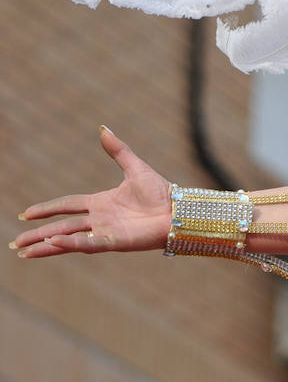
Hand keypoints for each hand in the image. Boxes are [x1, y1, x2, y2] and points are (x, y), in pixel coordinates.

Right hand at [10, 127, 171, 257]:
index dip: (47, 209)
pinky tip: (53, 244)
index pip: (67, 206)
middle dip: (39, 235)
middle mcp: (100, 219)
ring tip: (25, 252)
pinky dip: (71, 244)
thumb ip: (118, 150)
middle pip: (62, 227)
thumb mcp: (135, 167)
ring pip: (70, 239)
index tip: (26, 214)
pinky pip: (89, 243)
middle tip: (15, 243)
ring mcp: (106, 232)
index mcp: (101, 202)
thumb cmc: (160, 192)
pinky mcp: (115, 241)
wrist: (179, 209)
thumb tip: (103, 129)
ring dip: (48, 245)